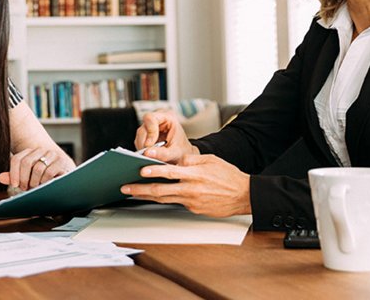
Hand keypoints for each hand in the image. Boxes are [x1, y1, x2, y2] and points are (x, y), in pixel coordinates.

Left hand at [0, 147, 74, 190]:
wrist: (65, 176)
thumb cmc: (43, 178)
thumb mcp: (27, 177)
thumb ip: (14, 177)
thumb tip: (0, 177)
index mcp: (30, 152)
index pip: (17, 159)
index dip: (13, 173)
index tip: (15, 184)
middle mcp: (41, 150)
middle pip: (26, 162)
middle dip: (24, 178)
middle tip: (25, 188)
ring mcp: (52, 155)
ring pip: (38, 168)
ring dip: (35, 182)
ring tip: (36, 187)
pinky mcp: (61, 162)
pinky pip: (49, 172)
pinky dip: (44, 182)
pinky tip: (45, 185)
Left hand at [119, 154, 250, 216]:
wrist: (243, 195)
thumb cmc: (228, 176)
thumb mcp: (210, 160)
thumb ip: (191, 160)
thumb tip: (176, 161)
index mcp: (195, 174)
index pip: (169, 172)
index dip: (153, 171)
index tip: (140, 170)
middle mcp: (191, 189)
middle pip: (161, 190)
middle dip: (140, 189)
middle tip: (126, 187)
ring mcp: (192, 202)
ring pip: (164, 199)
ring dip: (146, 196)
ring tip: (133, 193)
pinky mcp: (194, 209)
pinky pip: (176, 203)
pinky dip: (164, 199)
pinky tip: (153, 196)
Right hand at [134, 111, 197, 162]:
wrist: (183, 155)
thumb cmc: (182, 151)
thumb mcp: (175, 153)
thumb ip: (162, 153)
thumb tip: (147, 153)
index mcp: (167, 118)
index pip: (151, 118)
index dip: (149, 131)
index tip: (150, 145)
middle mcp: (157, 120)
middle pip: (143, 128)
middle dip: (144, 142)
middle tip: (148, 155)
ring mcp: (150, 127)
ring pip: (139, 135)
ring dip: (142, 147)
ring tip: (152, 156)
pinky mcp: (145, 136)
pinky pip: (139, 141)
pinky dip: (142, 149)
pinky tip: (150, 154)